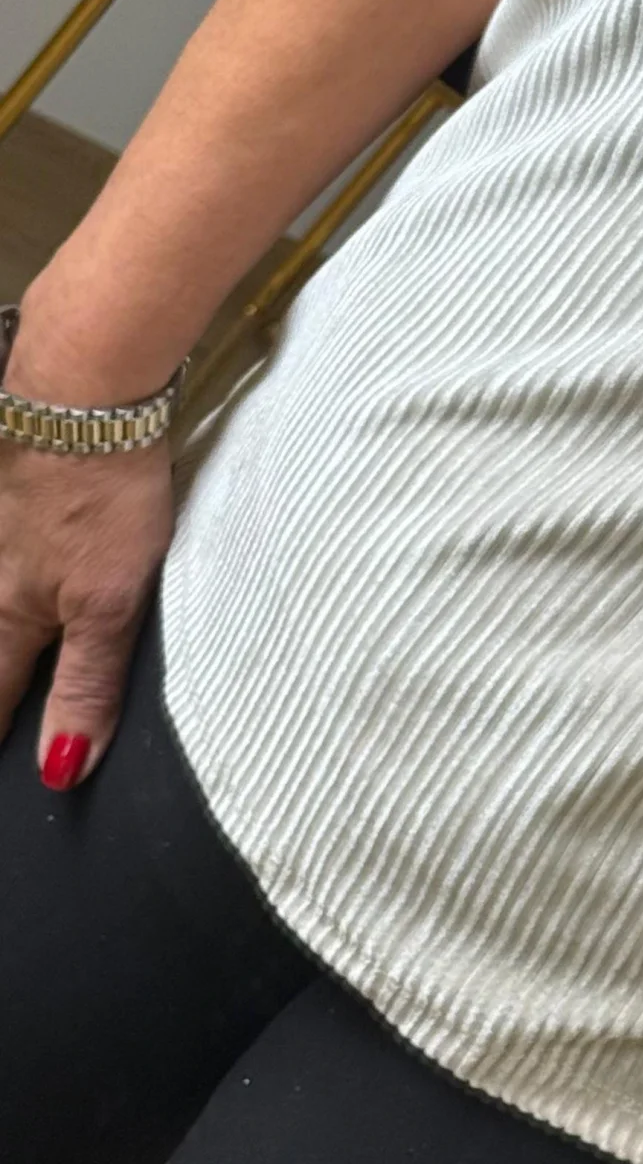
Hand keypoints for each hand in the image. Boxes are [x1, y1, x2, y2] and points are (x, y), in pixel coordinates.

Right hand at [0, 438, 176, 788]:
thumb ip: (88, 682)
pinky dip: (3, 574)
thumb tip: (60, 769)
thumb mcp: (110, 601)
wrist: (82, 394)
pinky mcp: (6, 489)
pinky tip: (11, 562)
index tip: (2, 768)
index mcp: (14, 614)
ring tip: (6, 652)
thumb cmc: (103, 498)